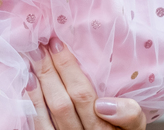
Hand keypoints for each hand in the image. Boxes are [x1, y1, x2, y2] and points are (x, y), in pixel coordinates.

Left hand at [28, 39, 147, 129]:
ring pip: (51, 110)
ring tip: (33, 54)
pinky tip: (29, 81)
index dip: (68, 69)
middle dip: (50, 69)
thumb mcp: (133, 126)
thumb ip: (129, 114)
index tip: (57, 44)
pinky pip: (40, 124)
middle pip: (63, 101)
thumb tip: (102, 104)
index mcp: (108, 128)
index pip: (83, 96)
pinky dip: (33, 101)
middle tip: (42, 43)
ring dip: (40, 80)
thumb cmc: (118, 129)